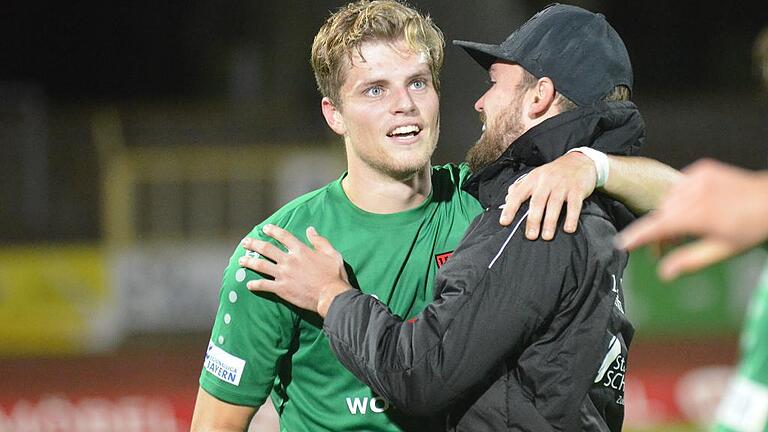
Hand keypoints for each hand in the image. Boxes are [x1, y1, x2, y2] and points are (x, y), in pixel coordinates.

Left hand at [239, 224, 351, 316]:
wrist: (331, 296)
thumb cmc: (334, 275)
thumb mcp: (332, 254)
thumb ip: (320, 241)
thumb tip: (311, 230)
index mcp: (301, 250)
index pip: (283, 236)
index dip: (273, 230)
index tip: (265, 228)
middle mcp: (289, 260)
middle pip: (266, 249)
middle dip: (254, 244)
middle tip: (245, 242)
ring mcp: (283, 275)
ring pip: (261, 266)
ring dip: (249, 262)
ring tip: (240, 260)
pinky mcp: (281, 289)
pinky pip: (264, 286)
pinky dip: (255, 285)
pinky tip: (248, 284)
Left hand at [500, 151, 595, 239]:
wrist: (580, 160)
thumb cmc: (555, 172)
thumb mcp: (536, 175)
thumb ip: (521, 187)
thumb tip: (507, 199)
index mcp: (533, 179)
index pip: (518, 194)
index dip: (510, 208)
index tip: (504, 222)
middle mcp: (546, 181)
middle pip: (537, 202)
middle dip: (533, 220)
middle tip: (530, 236)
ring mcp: (562, 185)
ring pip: (554, 204)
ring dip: (550, 222)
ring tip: (547, 236)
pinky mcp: (577, 189)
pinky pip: (574, 204)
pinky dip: (571, 217)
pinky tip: (568, 229)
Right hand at [615, 159, 767, 279]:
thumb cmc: (750, 227)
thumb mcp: (721, 249)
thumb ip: (690, 260)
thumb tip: (664, 273)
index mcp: (699, 216)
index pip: (658, 227)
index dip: (637, 236)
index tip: (621, 243)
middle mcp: (696, 194)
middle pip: (662, 213)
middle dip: (662, 227)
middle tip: (672, 242)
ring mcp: (698, 178)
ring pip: (669, 199)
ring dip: (672, 211)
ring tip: (692, 222)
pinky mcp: (702, 169)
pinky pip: (679, 186)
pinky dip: (682, 196)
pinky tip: (699, 204)